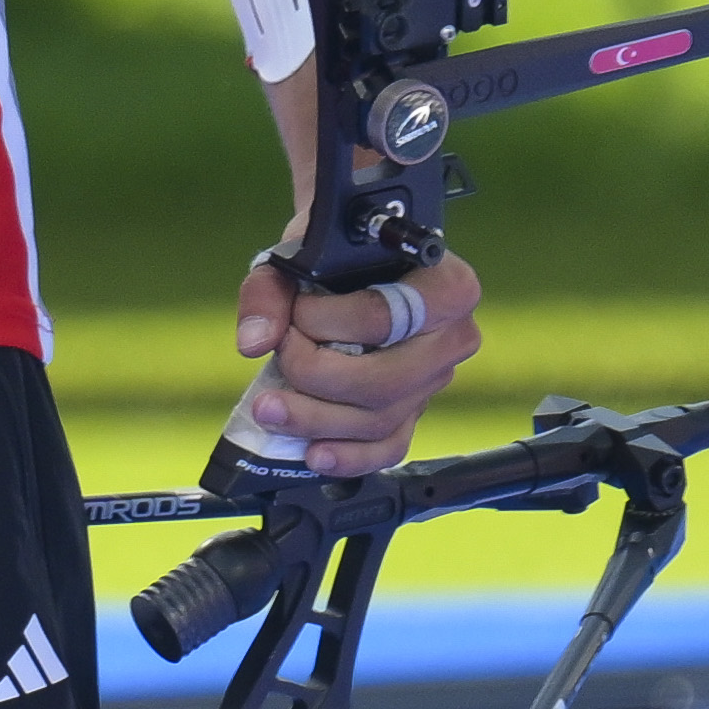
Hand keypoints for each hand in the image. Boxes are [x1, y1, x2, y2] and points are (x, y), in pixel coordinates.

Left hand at [235, 243, 484, 475]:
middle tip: (277, 358)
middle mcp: (453, 337)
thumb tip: (254, 341)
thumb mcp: (302, 252)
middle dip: (316, 377)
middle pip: (384, 382)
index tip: (298, 310)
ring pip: (381, 419)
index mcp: (446, 286)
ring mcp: (436, 379)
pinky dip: (350, 456)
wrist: (356, 262)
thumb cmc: (338, 253)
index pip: (385, 319)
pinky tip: (314, 453)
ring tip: (269, 410)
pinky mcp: (416, 409)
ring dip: (317, 421)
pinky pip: (390, 446)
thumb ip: (271, 290)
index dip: (328, 321)